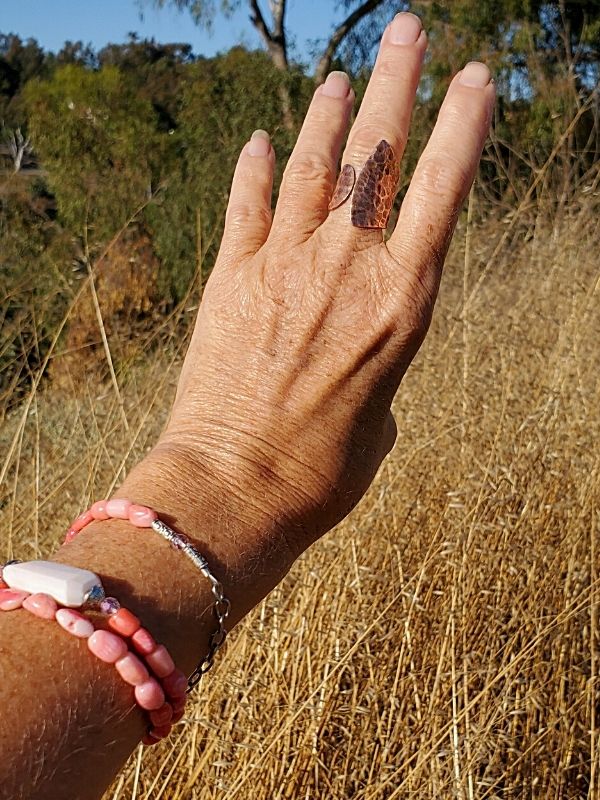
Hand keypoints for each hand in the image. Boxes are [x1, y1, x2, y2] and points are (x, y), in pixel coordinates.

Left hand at [144, 13, 494, 567]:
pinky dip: (255, 169)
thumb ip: (375, 364)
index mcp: (404, 302)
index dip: (462, 125)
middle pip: (379, 155)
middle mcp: (349, 269)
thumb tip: (355, 348)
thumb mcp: (379, 417)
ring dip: (329, 115)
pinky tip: (262, 141)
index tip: (476, 76)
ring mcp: (285, 266)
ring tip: (341, 77)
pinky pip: (247, 206)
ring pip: (314, 167)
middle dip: (399, 84)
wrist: (239, 488)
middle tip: (409, 31)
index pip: (442, 189)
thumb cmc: (324, 470)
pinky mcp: (231, 279)